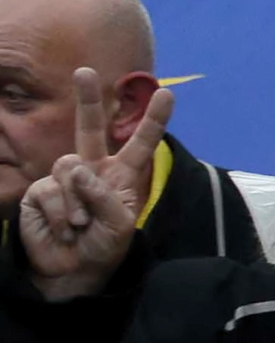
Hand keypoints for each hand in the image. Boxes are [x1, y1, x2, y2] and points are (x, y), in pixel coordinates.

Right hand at [17, 71, 172, 301]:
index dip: (152, 120)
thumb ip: (104, 196)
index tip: (167, 94)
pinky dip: (60, 213)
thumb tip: (77, 170)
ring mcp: (64, 178)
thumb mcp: (118, 225)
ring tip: (79, 224)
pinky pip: (51, 190)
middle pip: (90, 128)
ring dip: (77, 200)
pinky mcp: (40, 191)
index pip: (139, 144)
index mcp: (122, 175)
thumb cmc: (103, 247)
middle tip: (85, 71)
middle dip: (88, 99)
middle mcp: (93, 170)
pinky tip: (63, 228)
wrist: (72, 271)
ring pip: (69, 166)